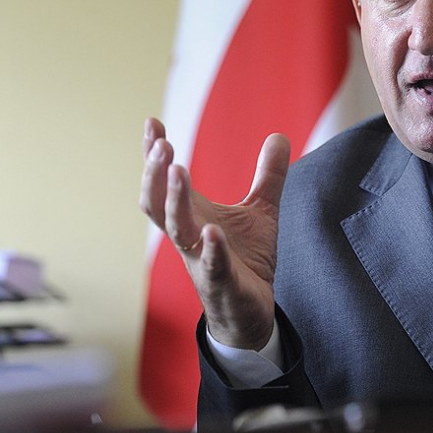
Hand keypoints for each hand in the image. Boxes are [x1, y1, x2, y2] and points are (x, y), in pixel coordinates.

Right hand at [139, 117, 290, 348]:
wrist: (252, 310)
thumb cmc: (246, 258)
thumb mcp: (261, 210)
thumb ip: (268, 175)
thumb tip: (279, 135)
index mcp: (193, 215)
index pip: (164, 181)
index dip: (155, 153)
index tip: (152, 122)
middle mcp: (189, 235)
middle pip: (157, 202)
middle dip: (155, 173)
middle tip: (161, 144)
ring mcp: (201, 259)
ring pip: (176, 229)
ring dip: (175, 200)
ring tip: (178, 170)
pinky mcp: (222, 282)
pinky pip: (212, 266)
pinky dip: (210, 249)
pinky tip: (211, 232)